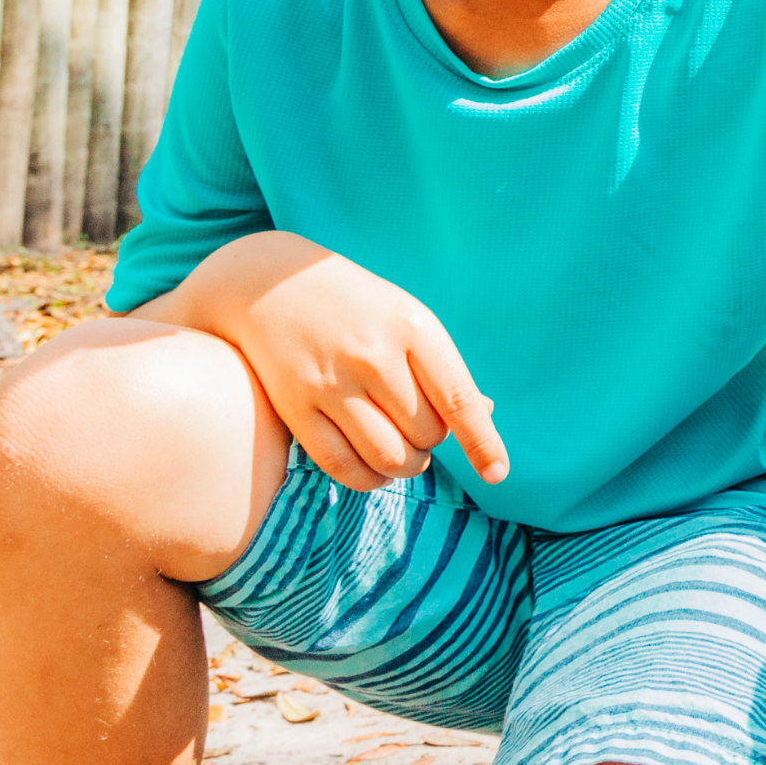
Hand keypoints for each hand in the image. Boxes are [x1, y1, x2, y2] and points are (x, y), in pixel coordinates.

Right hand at [142, 231, 510, 489]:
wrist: (268, 285)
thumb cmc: (357, 309)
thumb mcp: (408, 319)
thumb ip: (443, 369)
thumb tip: (486, 414)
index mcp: (413, 329)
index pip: (457, 399)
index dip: (481, 442)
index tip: (497, 474)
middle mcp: (373, 356)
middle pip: (426, 435)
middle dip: (431, 443)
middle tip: (419, 427)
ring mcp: (331, 383)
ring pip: (388, 457)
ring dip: (405, 466)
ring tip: (402, 451)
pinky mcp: (297, 408)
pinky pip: (344, 468)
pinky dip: (368, 479)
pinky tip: (374, 467)